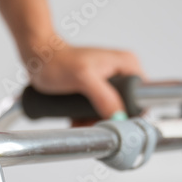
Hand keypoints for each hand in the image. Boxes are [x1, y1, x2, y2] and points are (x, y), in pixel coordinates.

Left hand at [25, 41, 143, 119]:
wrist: (38, 57)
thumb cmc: (57, 61)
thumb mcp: (83, 78)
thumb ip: (104, 97)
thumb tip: (120, 117)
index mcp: (128, 65)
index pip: (143, 97)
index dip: (133, 114)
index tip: (115, 124)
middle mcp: (122, 73)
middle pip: (127, 108)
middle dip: (110, 121)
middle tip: (92, 124)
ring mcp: (109, 83)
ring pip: (111, 113)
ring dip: (96, 123)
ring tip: (79, 122)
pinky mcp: (96, 91)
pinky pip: (98, 112)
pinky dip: (88, 120)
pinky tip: (76, 121)